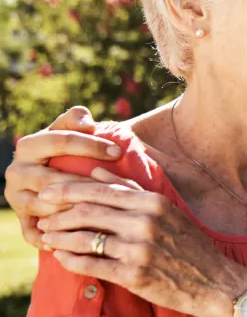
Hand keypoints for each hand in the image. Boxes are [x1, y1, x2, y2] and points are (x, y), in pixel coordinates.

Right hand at [3, 107, 122, 247]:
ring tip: (101, 211)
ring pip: (44, 207)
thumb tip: (86, 122)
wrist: (50, 169)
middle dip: (85, 182)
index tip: (118, 151)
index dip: (91, 145)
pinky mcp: (21, 220)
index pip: (61, 142)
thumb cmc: (68, 146)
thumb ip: (75, 118)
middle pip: (52, 179)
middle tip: (113, 186)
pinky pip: (34, 233)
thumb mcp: (68, 128)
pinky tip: (79, 237)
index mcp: (28, 146)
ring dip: (72, 210)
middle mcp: (16, 172)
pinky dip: (54, 238)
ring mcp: (16, 198)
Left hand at [36, 172, 246, 316]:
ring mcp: (139, 249)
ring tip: (47, 237)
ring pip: (87, 238)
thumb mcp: (165, 209)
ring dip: (61, 237)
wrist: (213, 279)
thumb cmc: (188, 242)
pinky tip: (62, 258)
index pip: (102, 191)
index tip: (49, 194)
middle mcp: (146, 222)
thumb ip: (131, 189)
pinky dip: (72, 261)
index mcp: (153, 202)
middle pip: (89, 211)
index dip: (70, 191)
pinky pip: (93, 265)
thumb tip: (97, 171)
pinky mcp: (134, 275)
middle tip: (41, 217)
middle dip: (59, 214)